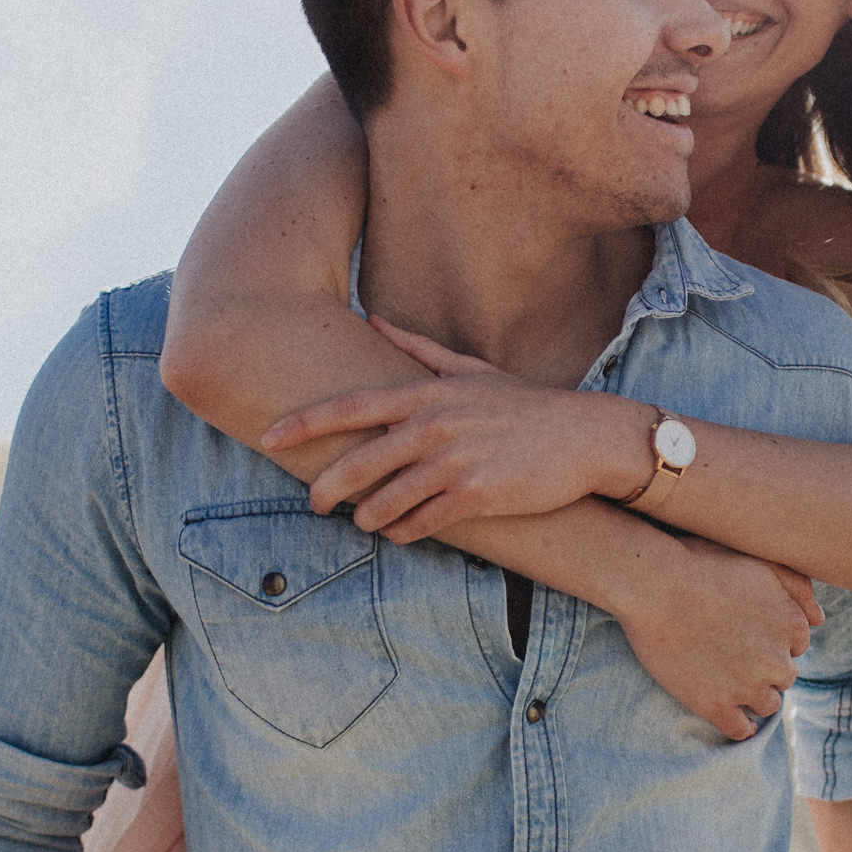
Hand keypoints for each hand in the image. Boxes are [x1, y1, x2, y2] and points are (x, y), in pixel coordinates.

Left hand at [260, 318, 656, 542]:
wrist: (585, 438)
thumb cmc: (523, 406)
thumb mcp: (470, 370)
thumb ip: (417, 350)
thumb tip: (372, 318)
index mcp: (426, 394)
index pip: (348, 406)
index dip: (302, 423)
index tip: (267, 435)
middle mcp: (434, 427)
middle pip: (357, 463)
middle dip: (326, 488)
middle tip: (314, 502)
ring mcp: (454, 463)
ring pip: (385, 502)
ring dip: (368, 517)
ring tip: (366, 521)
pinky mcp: (477, 497)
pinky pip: (422, 524)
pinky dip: (405, 532)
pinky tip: (403, 532)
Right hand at [615, 533, 824, 739]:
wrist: (654, 585)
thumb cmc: (703, 563)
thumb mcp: (761, 561)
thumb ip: (797, 587)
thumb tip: (820, 619)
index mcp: (791, 626)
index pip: (795, 647)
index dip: (772, 641)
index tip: (748, 634)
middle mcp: (777, 661)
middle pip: (783, 677)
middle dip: (764, 668)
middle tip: (734, 655)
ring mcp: (748, 687)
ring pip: (767, 705)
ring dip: (752, 695)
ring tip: (726, 680)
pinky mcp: (717, 706)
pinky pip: (741, 730)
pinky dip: (738, 724)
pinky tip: (725, 710)